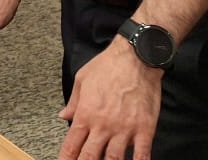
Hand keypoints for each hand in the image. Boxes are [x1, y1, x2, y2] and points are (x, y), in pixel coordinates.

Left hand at [57, 41, 161, 159]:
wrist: (136, 57)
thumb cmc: (107, 66)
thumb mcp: (82, 79)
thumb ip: (73, 102)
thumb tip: (63, 115)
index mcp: (86, 114)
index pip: (72, 144)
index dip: (67, 158)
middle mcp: (103, 125)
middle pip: (90, 156)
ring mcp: (124, 129)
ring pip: (114, 159)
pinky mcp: (144, 129)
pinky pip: (142, 154)